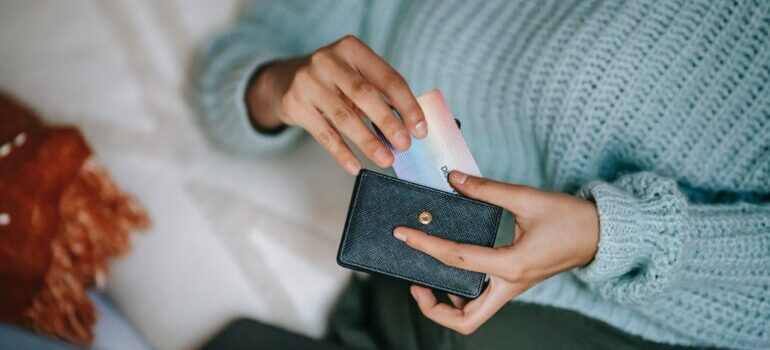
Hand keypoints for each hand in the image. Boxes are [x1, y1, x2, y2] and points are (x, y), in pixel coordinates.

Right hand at [246, 35, 426, 174]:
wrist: (285, 81)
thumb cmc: (333, 81)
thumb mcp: (356, 76)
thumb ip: (380, 94)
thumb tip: (410, 128)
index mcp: (352, 49)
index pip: (388, 78)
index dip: (407, 105)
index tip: (420, 129)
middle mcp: (327, 60)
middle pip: (364, 94)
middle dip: (388, 122)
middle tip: (404, 145)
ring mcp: (308, 82)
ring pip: (344, 117)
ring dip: (368, 142)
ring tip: (385, 160)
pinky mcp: (295, 104)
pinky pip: (324, 134)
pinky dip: (341, 153)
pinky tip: (355, 166)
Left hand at [392, 171, 599, 334]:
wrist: (601, 234)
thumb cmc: (570, 217)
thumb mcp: (528, 198)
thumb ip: (487, 189)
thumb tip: (453, 179)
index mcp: (512, 264)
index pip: (457, 259)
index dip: (425, 244)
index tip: (404, 234)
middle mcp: (510, 284)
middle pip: (465, 319)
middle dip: (433, 308)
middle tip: (414, 284)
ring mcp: (513, 288)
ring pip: (474, 315)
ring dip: (447, 305)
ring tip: (427, 280)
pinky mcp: (515, 283)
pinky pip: (483, 299)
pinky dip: (462, 293)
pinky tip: (453, 268)